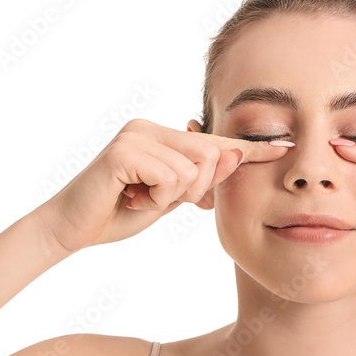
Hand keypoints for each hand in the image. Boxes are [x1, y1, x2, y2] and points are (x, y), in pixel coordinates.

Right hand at [34, 119, 290, 256]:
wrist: (71, 228)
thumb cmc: (119, 213)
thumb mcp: (169, 198)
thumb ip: (200, 182)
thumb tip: (236, 156)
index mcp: (162, 135)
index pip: (214, 141)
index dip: (249, 149)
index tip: (284, 149)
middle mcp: (150, 126)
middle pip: (211, 155)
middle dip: (197, 189)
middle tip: (160, 200)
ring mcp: (136, 135)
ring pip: (194, 169)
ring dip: (172, 196)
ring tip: (141, 198)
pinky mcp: (124, 151)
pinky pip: (171, 178)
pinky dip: (157, 197)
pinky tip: (132, 198)